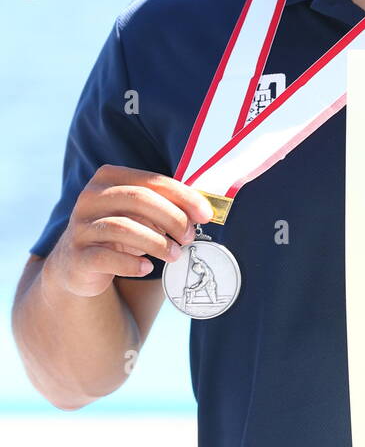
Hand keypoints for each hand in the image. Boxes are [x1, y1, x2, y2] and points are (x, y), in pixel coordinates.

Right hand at [43, 165, 213, 298]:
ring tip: (174, 255)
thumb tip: (203, 211)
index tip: (205, 215)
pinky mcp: (76, 256)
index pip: (151, 181)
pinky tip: (147, 268)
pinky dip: (132, 263)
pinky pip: (106, 257)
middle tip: (189, 237)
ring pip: (124, 227)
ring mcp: (80, 226)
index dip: (183, 196)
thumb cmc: (120, 234)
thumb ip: (167, 207)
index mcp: (108, 178)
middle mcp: (90, 197)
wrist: (78, 266)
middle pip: (139, 199)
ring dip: (157, 242)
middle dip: (172, 218)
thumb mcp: (142, 215)